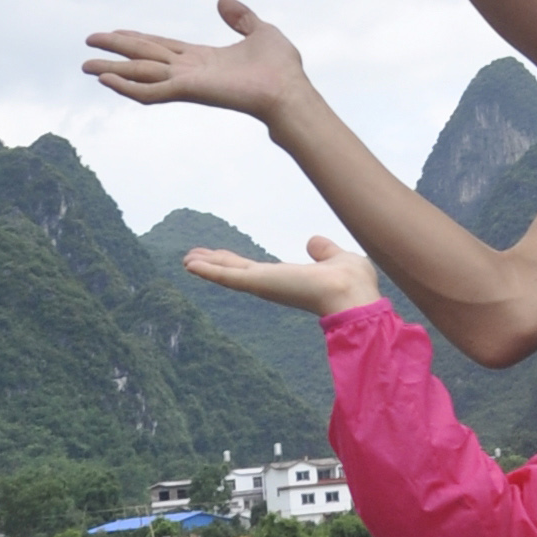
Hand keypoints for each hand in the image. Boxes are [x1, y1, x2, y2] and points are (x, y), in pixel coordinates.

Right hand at [84, 0, 307, 121]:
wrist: (289, 90)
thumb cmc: (282, 68)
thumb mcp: (261, 31)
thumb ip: (240, 17)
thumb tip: (222, 0)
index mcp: (203, 58)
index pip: (162, 46)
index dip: (138, 38)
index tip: (115, 32)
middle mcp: (190, 71)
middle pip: (144, 56)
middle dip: (116, 49)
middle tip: (88, 42)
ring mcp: (187, 82)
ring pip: (141, 73)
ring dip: (112, 69)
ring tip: (85, 64)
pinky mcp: (188, 91)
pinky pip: (151, 91)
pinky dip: (128, 86)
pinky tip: (107, 79)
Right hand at [185, 237, 383, 319]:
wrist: (351, 294)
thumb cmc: (352, 282)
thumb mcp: (337, 258)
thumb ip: (324, 251)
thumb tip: (313, 242)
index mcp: (288, 279)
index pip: (256, 270)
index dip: (236, 262)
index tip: (220, 256)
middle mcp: (272, 283)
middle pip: (236, 271)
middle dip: (215, 264)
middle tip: (191, 258)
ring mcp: (264, 285)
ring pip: (227, 274)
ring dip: (206, 267)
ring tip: (185, 260)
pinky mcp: (259, 283)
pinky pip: (227, 277)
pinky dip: (208, 271)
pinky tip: (191, 265)